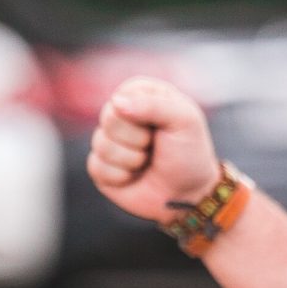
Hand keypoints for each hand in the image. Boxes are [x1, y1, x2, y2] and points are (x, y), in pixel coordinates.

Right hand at [85, 78, 218, 221]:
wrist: (188, 193)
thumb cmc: (189, 153)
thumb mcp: (184, 120)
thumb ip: (153, 104)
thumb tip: (116, 102)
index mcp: (141, 94)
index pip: (123, 95)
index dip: (141, 115)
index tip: (161, 125)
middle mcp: (122, 114)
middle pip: (108, 118)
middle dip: (137, 139)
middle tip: (154, 146)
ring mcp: (109, 140)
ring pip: (102, 144)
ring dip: (132, 160)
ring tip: (147, 162)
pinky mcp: (100, 166)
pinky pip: (96, 166)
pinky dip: (120, 176)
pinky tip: (134, 176)